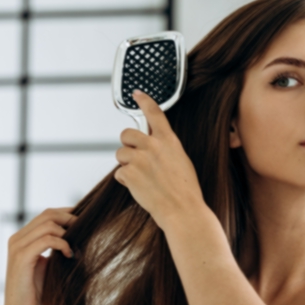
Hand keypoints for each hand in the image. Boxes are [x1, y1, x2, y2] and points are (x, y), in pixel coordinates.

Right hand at [3, 207, 75, 304]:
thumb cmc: (35, 293)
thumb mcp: (47, 265)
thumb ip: (55, 248)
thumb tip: (77, 236)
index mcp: (21, 238)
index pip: (46, 214)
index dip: (66, 213)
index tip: (84, 220)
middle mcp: (17, 239)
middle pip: (47, 214)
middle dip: (69, 218)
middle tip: (85, 229)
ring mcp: (17, 247)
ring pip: (48, 224)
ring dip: (67, 233)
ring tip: (75, 247)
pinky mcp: (22, 258)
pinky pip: (46, 240)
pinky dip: (62, 244)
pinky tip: (69, 255)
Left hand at [114, 91, 206, 224]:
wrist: (182, 210)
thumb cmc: (184, 189)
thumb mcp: (180, 159)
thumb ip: (164, 148)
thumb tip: (149, 145)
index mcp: (168, 140)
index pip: (154, 113)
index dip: (144, 101)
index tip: (137, 94)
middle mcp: (152, 145)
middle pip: (126, 134)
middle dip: (127, 145)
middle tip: (135, 158)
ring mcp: (139, 158)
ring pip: (120, 155)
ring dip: (126, 165)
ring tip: (142, 178)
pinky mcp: (129, 173)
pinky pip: (119, 173)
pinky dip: (126, 181)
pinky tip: (140, 188)